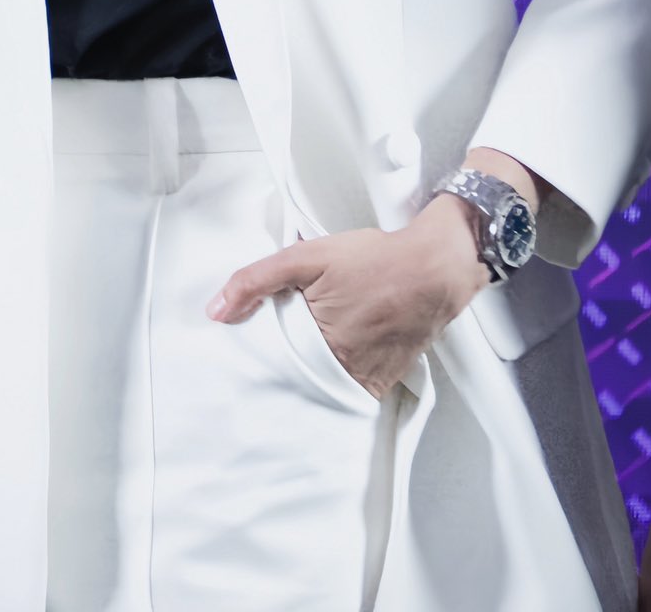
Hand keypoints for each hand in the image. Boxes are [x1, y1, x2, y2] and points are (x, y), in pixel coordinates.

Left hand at [205, 193, 489, 398]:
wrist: (436, 268)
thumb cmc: (373, 259)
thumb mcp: (308, 256)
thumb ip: (258, 279)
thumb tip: (215, 311)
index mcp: (319, 346)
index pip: (271, 364)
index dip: (255, 359)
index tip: (239, 358)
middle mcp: (344, 372)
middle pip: (296, 380)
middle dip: (278, 373)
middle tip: (260, 363)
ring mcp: (366, 381)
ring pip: (321, 390)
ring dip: (305, 382)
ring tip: (287, 368)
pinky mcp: (384, 382)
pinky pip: (348, 393)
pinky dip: (333, 385)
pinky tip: (322, 371)